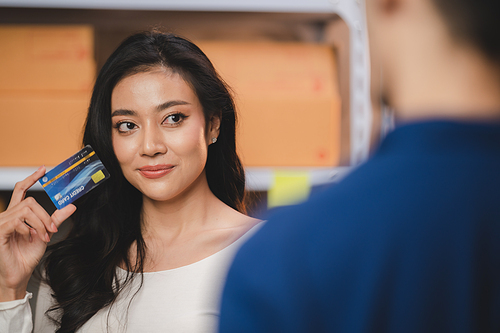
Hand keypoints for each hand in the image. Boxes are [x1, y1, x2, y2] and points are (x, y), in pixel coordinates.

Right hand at [0, 166, 75, 301]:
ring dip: (40, 223)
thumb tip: (71, 205)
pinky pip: (17, 221)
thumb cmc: (27, 256)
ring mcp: (1, 223)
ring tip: (43, 236)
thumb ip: (56, 218)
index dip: (31, 178)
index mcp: (16, 214)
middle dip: (45, 214)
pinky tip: (30, 238)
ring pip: (26, 210)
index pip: (21, 190)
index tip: (43, 170)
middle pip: (29, 201)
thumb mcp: (46, 233)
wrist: (19, 274)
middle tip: (52, 229)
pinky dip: (28, 229)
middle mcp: (6, 215)